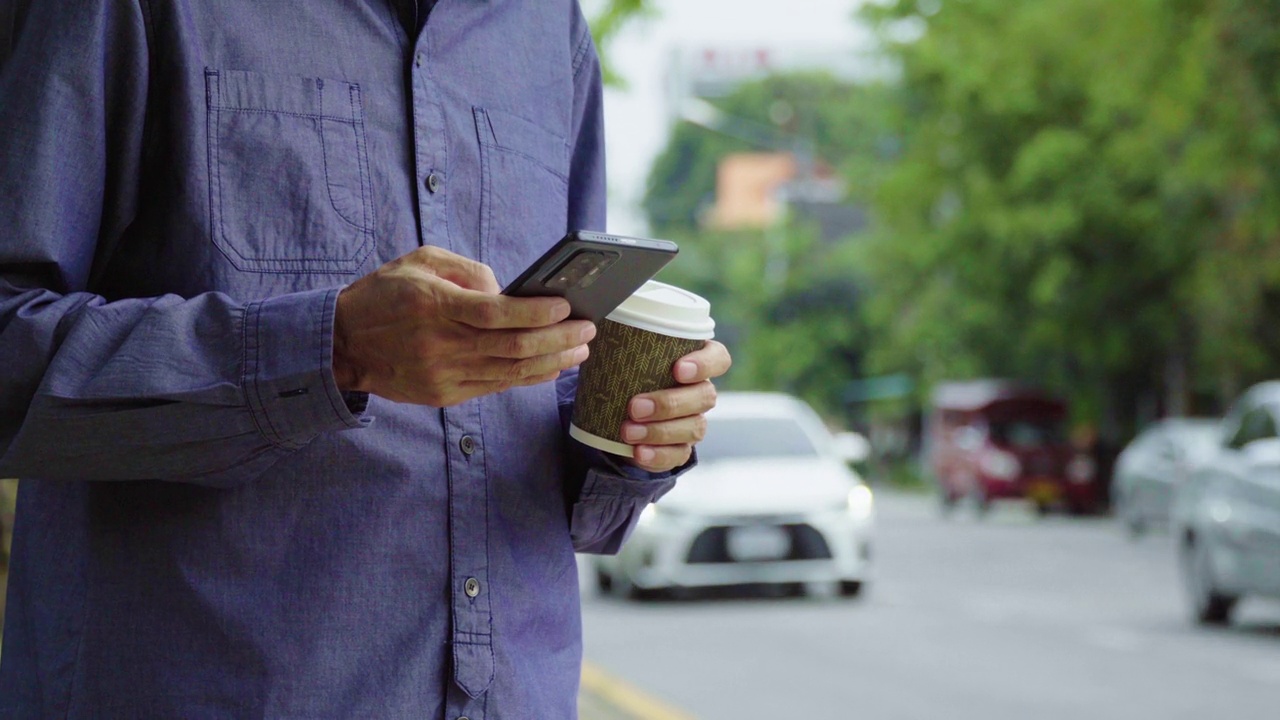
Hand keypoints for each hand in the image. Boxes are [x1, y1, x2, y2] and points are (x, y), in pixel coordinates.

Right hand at [332, 246, 594, 406]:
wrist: (342, 344)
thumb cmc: (385, 294)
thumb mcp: (420, 261)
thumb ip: (468, 270)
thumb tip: (508, 291)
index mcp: (435, 304)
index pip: (497, 312)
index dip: (537, 312)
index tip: (566, 306)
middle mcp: (441, 343)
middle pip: (514, 346)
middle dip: (559, 338)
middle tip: (588, 329)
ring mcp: (444, 374)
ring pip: (511, 372)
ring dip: (553, 361)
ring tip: (580, 350)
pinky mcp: (445, 395)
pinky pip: (496, 387)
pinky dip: (529, 378)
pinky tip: (551, 367)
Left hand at [619, 340, 731, 471]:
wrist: (618, 411)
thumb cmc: (628, 372)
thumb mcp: (627, 354)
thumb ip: (621, 341)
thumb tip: (591, 330)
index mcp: (696, 362)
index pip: (718, 358)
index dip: (705, 364)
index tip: (678, 369)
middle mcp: (701, 392)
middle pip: (705, 396)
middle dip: (670, 403)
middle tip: (635, 406)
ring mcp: (694, 421)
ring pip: (694, 427)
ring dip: (660, 431)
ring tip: (627, 431)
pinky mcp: (681, 447)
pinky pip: (678, 454)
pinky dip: (658, 455)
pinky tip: (638, 452)